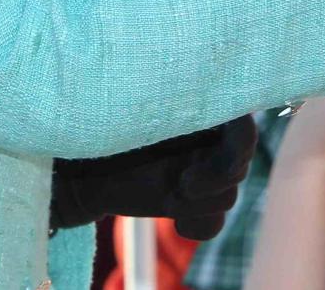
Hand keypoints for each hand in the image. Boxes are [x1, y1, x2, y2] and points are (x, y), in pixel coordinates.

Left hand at [50, 114, 257, 238]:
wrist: (80, 166)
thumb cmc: (106, 125)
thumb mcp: (141, 111)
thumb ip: (177, 106)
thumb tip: (206, 98)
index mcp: (204, 108)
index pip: (243, 123)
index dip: (238, 143)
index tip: (204, 158)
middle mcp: (210, 139)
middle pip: (241, 163)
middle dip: (215, 177)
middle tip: (181, 183)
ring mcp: (203, 172)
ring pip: (229, 196)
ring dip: (198, 202)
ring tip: (167, 193)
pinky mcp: (192, 203)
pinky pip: (214, 221)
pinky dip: (199, 225)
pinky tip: (178, 223)